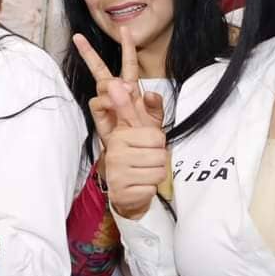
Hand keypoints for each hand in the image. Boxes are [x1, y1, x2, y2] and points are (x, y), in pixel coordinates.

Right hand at [71, 28, 164, 147]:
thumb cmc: (143, 135)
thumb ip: (156, 104)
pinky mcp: (99, 115)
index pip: (128, 63)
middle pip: (100, 69)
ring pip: (102, 83)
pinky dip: (108, 100)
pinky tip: (117, 104)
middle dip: (89, 53)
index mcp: (130, 88)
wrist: (134, 155)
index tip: (125, 30)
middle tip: (78, 38)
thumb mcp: (156, 118)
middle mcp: (115, 93)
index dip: (127, 47)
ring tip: (127, 91)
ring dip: (113, 84)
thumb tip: (149, 93)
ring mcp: (106, 103)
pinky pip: (98, 101)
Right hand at [100, 73, 168, 219]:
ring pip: (158, 172)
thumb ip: (132, 106)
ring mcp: (116, 173)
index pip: (156, 136)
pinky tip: (140, 185)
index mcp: (118, 135)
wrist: (125, 190)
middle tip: (146, 160)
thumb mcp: (137, 129)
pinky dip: (150, 188)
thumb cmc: (134, 156)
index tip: (145, 144)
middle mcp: (114, 153)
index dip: (157, 141)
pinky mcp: (121, 192)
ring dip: (155, 174)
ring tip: (143, 172)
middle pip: (159, 155)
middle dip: (158, 159)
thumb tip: (120, 83)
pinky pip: (151, 188)